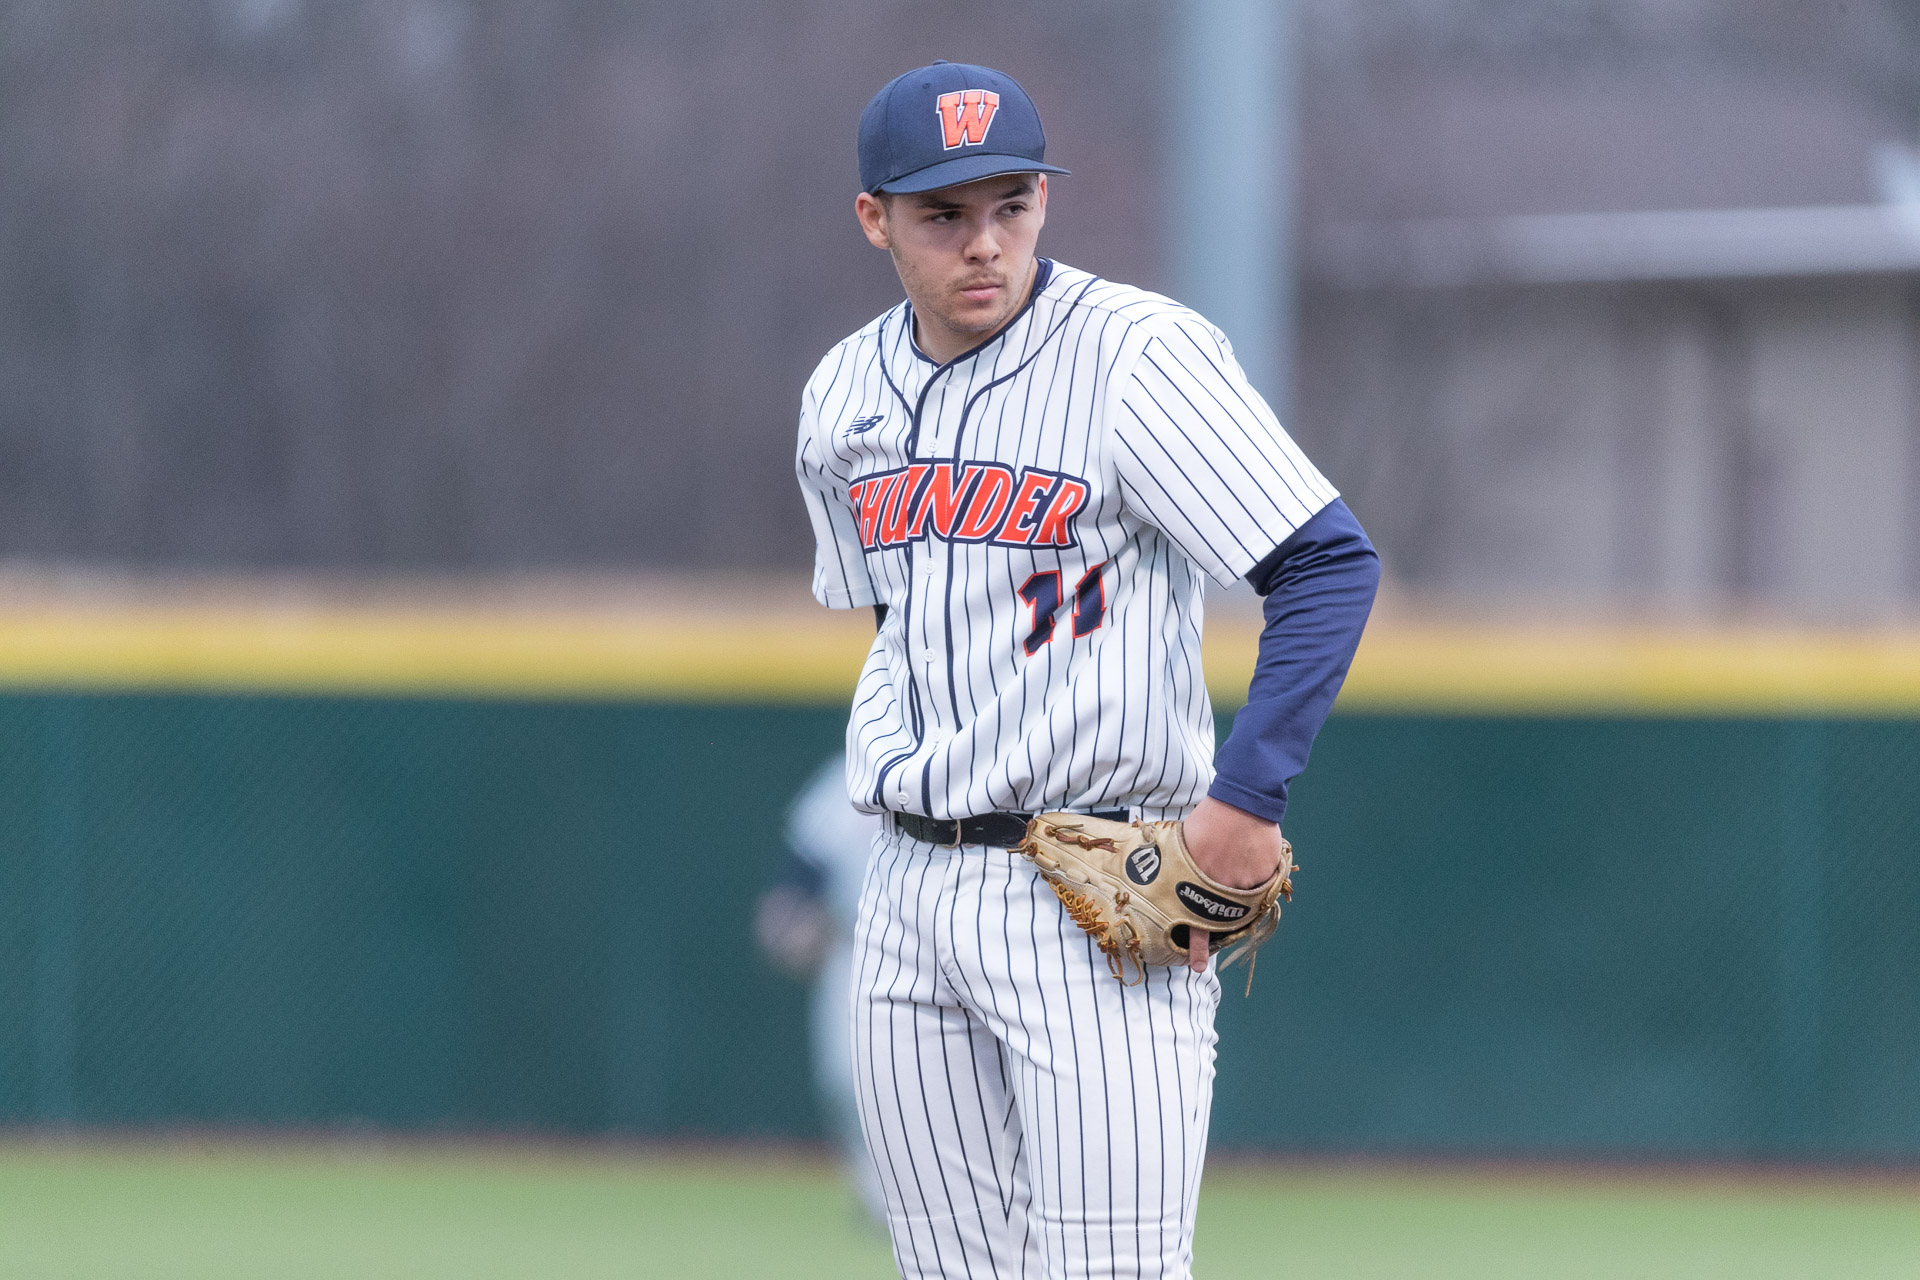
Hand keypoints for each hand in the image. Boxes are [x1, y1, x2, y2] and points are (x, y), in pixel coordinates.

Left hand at [1179, 797, 1284, 972]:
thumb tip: (1184, 881)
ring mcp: (1246, 887)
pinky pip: (1261, 885)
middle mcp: (1221, 891)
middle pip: (1223, 919)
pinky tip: (1250, 855)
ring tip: (1235, 868)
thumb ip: (1189, 868)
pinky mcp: (1266, 879)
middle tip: (1211, 941)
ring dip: (1239, 887)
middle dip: (1220, 925)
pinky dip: (1256, 874)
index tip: (1197, 966)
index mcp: (1196, 883)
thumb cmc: (1210, 817)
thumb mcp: (1187, 844)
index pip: (1197, 923)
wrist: (1242, 802)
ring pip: (1243, 901)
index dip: (1198, 946)